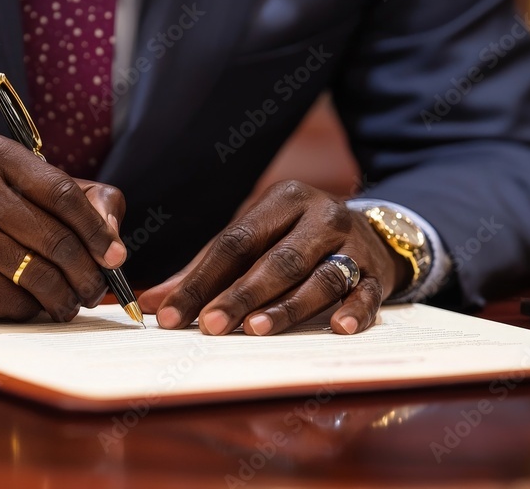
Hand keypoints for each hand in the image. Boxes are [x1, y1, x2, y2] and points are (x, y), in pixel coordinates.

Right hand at [0, 134, 125, 320]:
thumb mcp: (13, 175)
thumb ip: (74, 196)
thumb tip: (115, 244)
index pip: (63, 194)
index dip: (97, 231)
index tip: (115, 257)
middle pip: (54, 241)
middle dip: (88, 273)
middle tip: (98, 287)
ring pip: (36, 278)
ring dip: (66, 297)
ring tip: (73, 301)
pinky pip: (9, 303)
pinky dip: (31, 309)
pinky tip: (33, 304)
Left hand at [140, 181, 409, 334]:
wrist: (375, 232)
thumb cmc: (296, 240)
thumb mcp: (255, 241)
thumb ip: (204, 271)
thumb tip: (152, 305)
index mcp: (282, 200)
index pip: (234, 243)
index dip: (200, 280)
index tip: (172, 316)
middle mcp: (320, 216)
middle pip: (277, 259)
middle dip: (241, 294)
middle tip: (210, 325)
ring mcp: (353, 244)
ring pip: (320, 276)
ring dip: (288, 305)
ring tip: (257, 329)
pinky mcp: (377, 272)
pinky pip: (367, 291)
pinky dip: (355, 309)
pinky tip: (339, 327)